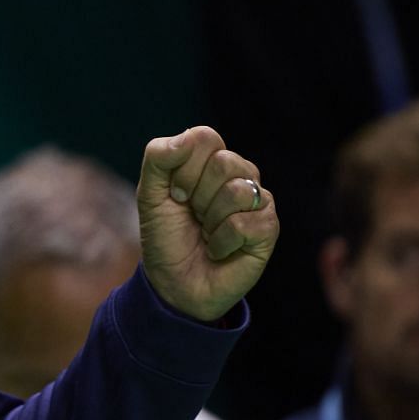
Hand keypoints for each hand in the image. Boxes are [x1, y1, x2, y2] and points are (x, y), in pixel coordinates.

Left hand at [135, 125, 277, 322]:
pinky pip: (246, 222)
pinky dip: (222, 241)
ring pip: (238, 191)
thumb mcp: (150, 194)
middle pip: (224, 162)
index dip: (185, 168)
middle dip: (197, 195)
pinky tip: (218, 249)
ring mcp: (258, 200)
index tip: (176, 195)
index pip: (205, 137)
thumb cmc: (166, 236)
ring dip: (210, 220)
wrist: (174, 282)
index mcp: (211, 160)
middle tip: (193, 215)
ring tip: (207, 232)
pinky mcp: (268, 228)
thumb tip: (189, 137)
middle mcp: (240, 175)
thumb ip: (159, 157)